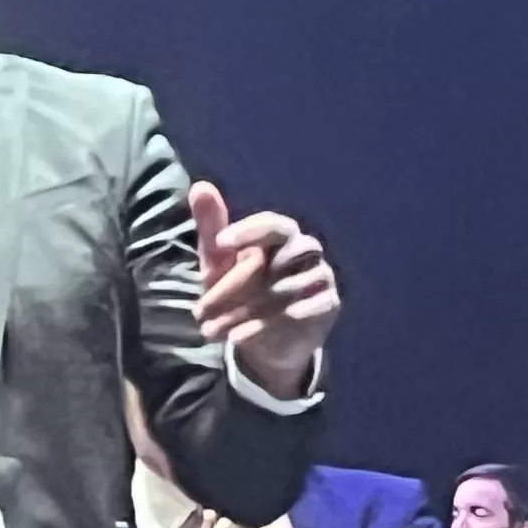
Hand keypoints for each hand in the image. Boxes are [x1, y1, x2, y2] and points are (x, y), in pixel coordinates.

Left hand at [184, 182, 341, 398]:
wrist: (265, 341)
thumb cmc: (241, 292)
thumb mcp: (219, 263)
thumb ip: (212, 227)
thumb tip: (200, 186)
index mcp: (282, 235)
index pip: (272, 224)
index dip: (248, 230)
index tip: (220, 243)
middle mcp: (306, 251)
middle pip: (278, 260)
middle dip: (236, 287)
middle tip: (199, 312)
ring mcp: (321, 277)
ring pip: (287, 289)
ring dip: (245, 312)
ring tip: (213, 331)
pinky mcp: (328, 305)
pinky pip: (302, 312)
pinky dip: (268, 326)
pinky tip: (239, 338)